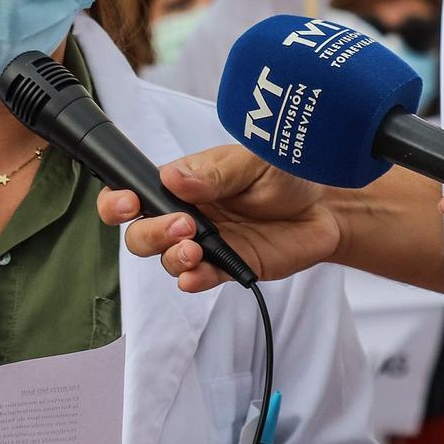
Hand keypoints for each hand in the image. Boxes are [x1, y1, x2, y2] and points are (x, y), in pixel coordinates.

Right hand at [103, 146, 341, 291]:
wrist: (326, 205)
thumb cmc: (284, 172)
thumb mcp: (251, 162)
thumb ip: (213, 174)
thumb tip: (172, 177)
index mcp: (181, 183)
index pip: (132, 193)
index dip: (117, 202)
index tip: (127, 204)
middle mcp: (185, 215)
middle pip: (141, 234)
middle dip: (150, 233)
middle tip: (182, 225)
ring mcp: (204, 244)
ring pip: (166, 259)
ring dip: (172, 257)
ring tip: (195, 249)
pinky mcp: (226, 267)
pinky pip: (199, 279)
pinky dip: (192, 280)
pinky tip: (195, 277)